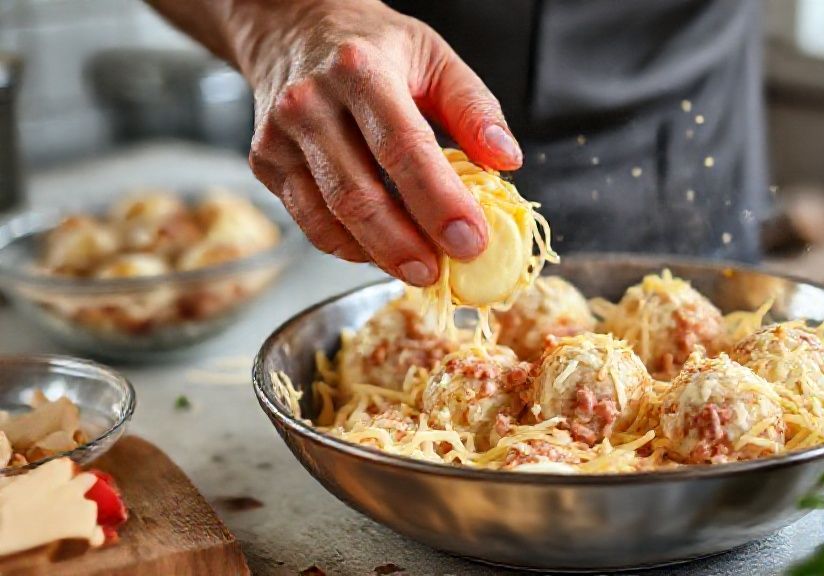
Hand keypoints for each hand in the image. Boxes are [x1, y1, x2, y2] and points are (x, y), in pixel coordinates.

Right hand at [228, 0, 521, 285]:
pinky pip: (310, 222)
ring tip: (418, 267)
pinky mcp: (265, 162)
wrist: (292, 26)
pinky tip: (380, 249)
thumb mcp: (434, 56)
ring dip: (378, 254)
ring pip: (329, 217)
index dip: (439, 202)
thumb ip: (473, 108)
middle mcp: (310, 102)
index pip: (403, 148)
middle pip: (358, 195)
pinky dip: (348, 246)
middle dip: (405, 245)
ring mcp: (279, 136)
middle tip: (442, 271)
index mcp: (360, 70)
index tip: (470, 239)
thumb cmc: (372, 46)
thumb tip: (505, 160)